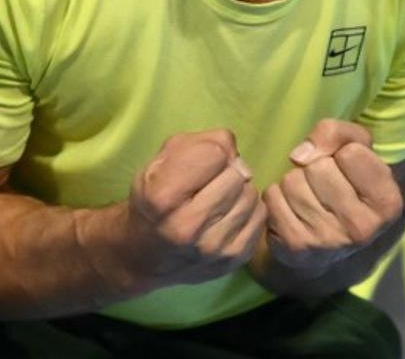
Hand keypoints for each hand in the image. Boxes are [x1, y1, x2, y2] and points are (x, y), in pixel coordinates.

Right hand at [124, 129, 265, 286]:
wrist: (144, 255)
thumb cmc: (154, 200)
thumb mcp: (161, 163)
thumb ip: (198, 143)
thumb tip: (234, 150)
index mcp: (162, 198)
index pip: (214, 153)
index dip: (209, 151)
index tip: (199, 163)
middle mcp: (187, 227)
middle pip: (236, 174)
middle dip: (226, 170)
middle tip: (211, 181)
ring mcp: (212, 248)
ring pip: (250, 194)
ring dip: (239, 190)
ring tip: (219, 198)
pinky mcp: (233, 260)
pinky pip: (260, 216)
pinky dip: (248, 209)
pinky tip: (228, 214)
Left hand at [259, 120, 403, 275]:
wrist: (331, 242)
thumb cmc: (348, 183)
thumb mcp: (358, 149)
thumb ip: (338, 133)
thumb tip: (298, 156)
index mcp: (387, 204)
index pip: (351, 153)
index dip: (343, 153)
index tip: (347, 170)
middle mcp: (361, 229)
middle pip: (318, 167)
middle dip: (316, 167)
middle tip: (325, 185)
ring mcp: (327, 241)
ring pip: (292, 181)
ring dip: (295, 181)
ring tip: (309, 197)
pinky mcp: (294, 247)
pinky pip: (272, 198)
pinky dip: (277, 196)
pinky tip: (292, 209)